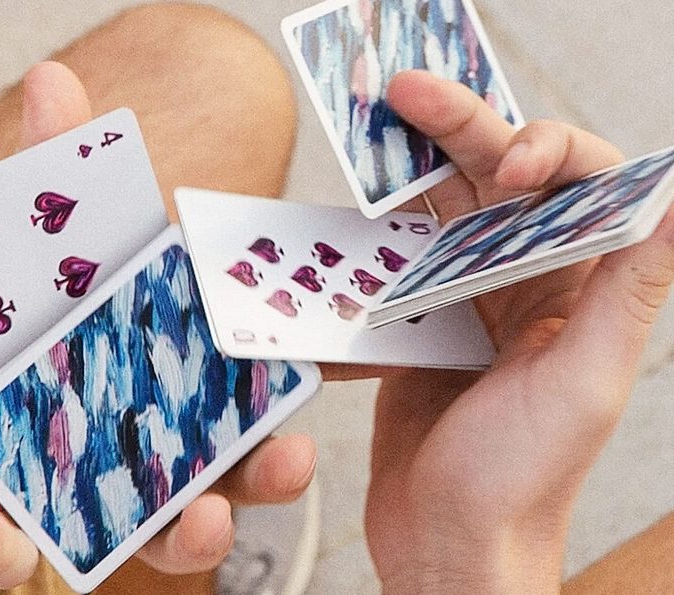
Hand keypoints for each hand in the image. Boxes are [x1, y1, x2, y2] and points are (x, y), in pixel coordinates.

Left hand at [0, 62, 315, 588]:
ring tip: (200, 522)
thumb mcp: (12, 228)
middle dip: (260, 477)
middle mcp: (121, 431)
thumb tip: (58, 81)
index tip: (318, 386)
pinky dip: (3, 548)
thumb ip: (43, 169)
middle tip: (289, 460)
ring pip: (141, 533)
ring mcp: (62, 483)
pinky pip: (9, 552)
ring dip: (180, 536)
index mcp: (145, 364)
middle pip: (214, 473)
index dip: (280, 393)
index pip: (232, 386)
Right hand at [365, 71, 673, 592]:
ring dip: (412, 169)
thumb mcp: (584, 383)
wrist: (447, 543)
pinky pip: (397, 261)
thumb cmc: (519, 480)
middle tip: (405, 93)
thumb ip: (628, 291)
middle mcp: (529, 286)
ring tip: (376, 130)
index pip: (583, 185)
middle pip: (499, 182)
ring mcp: (467, 302)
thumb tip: (673, 200)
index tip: (507, 164)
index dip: (549, 151)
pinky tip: (352, 212)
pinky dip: (375, 234)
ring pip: (441, 212)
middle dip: (460, 128)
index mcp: (583, 292)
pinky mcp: (418, 325)